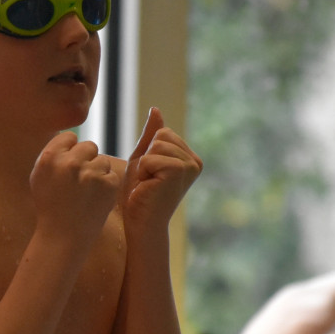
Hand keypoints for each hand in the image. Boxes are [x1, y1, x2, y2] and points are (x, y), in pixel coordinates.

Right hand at [30, 132, 123, 252]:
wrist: (63, 237)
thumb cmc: (50, 206)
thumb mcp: (39, 177)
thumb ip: (53, 154)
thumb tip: (70, 137)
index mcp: (49, 157)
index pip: (70, 137)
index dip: (70, 151)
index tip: (68, 168)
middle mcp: (70, 162)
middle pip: (89, 146)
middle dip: (86, 160)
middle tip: (79, 182)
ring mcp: (91, 173)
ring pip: (103, 161)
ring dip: (97, 173)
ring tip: (86, 194)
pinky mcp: (109, 184)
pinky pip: (112, 175)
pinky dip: (107, 186)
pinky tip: (95, 200)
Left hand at [122, 107, 202, 229]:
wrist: (141, 224)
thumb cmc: (139, 195)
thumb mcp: (143, 159)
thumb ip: (150, 135)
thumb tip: (156, 109)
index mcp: (189, 157)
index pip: (163, 132)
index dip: (148, 152)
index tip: (151, 174)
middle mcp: (195, 161)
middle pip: (161, 135)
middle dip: (146, 157)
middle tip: (149, 180)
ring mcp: (189, 166)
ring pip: (155, 145)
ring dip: (144, 166)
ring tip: (149, 184)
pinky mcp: (179, 171)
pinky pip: (150, 157)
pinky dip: (142, 172)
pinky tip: (148, 188)